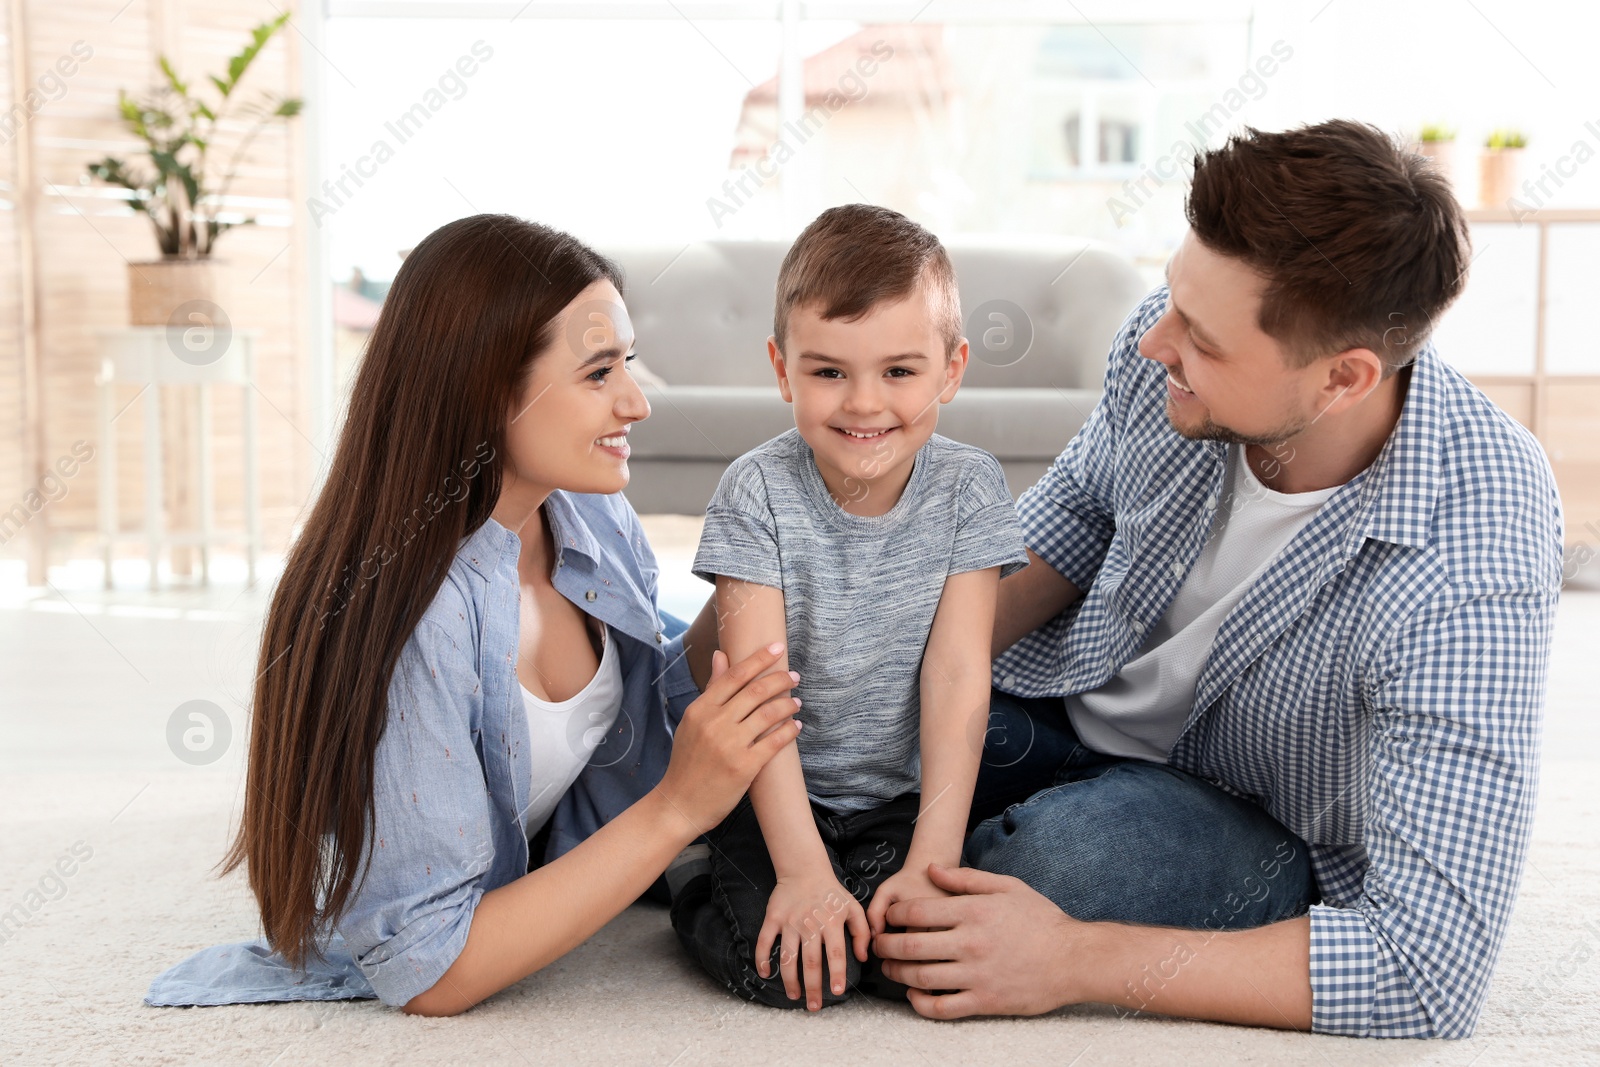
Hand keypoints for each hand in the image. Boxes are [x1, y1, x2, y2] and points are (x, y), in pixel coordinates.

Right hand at [655, 644, 801, 832]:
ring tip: (796, 701)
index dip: (758, 659)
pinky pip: (774, 742)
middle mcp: (714, 723)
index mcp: (700, 709)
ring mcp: (730, 745)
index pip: (734, 675)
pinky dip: (789, 730)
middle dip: (780, 679)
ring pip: (768, 714)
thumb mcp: (693, 722)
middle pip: (755, 691)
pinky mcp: (744, 767)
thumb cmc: (687, 762)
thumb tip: (721, 655)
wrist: (680, 804)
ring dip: (787, 704)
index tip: (777, 648)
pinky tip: (797, 726)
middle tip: (794, 676)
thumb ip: (711, 690)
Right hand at [755, 869, 870, 1009]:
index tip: (836, 992)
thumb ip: (862, 932)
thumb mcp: (853, 907)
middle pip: (810, 961)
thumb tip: (863, 957)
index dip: (836, 973)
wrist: (804, 869)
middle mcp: (810, 924)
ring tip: (794, 996)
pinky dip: (762, 958)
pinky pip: (764, 941)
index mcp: (831, 922)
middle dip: (812, 987)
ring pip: (787, 957)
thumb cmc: (832, 893)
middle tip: (814, 1007)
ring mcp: (790, 922)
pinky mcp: (773, 918)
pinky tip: (765, 974)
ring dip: (789, 980)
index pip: (835, 953)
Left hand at [872, 862, 1076, 1018]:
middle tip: (878, 944)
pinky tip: (914, 995)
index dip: (894, 914)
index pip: (917, 911)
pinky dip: (920, 1003)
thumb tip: (931, 870)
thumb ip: (965, 878)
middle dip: (885, 945)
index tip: (888, 917)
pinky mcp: (984, 1001)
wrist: (1073, 959)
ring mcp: (976, 975)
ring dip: (897, 973)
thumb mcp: (1006, 886)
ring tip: (890, 967)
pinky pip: (942, 1007)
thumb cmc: (1041, 920)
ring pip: (920, 977)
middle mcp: (970, 943)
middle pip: (910, 945)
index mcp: (974, 911)